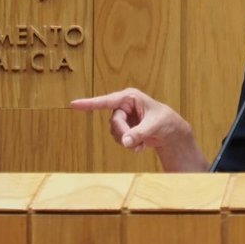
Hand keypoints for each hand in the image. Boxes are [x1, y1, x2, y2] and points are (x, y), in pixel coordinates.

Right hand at [71, 88, 206, 170]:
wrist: (171, 132)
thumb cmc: (165, 121)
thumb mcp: (155, 126)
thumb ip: (140, 133)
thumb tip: (126, 141)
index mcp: (130, 97)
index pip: (107, 101)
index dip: (89, 104)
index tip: (73, 104)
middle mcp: (123, 106)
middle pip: (113, 122)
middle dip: (124, 134)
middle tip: (136, 141)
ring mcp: (123, 117)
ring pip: (114, 133)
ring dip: (127, 141)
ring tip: (142, 142)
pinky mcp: (124, 128)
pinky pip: (119, 139)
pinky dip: (129, 145)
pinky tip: (141, 145)